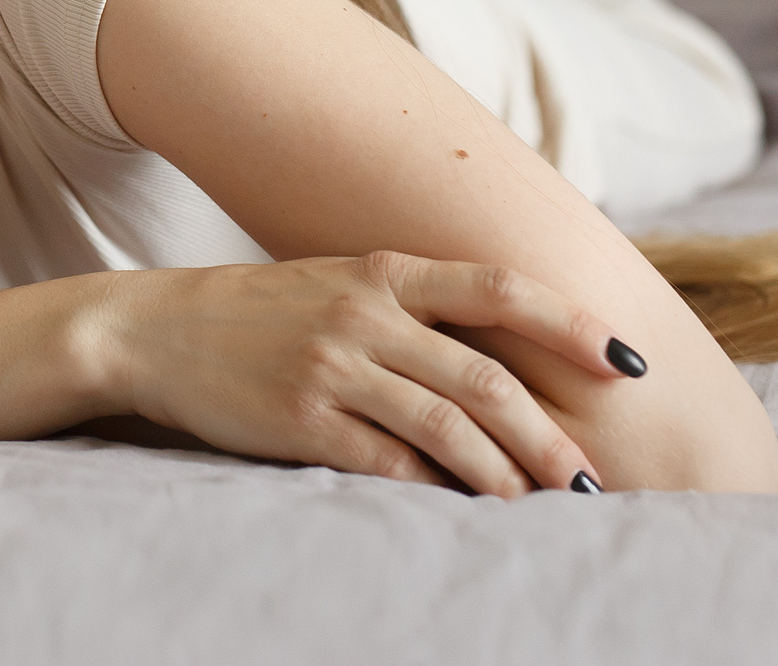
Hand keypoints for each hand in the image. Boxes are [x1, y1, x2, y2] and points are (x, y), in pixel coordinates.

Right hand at [105, 252, 640, 497]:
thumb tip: (500, 360)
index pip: (497, 289)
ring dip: (505, 475)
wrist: (152, 329)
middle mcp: (363, 315)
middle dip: (549, 436)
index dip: (570, 324)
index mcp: (381, 272)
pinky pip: (389, 461)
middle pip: (486, 379)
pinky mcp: (302, 418)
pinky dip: (434, 488)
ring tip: (538, 504)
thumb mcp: (334, 284)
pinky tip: (458, 507)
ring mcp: (332, 367)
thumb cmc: (256, 313)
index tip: (625, 362)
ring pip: (449, 426)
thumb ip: (410, 307)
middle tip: (586, 478)